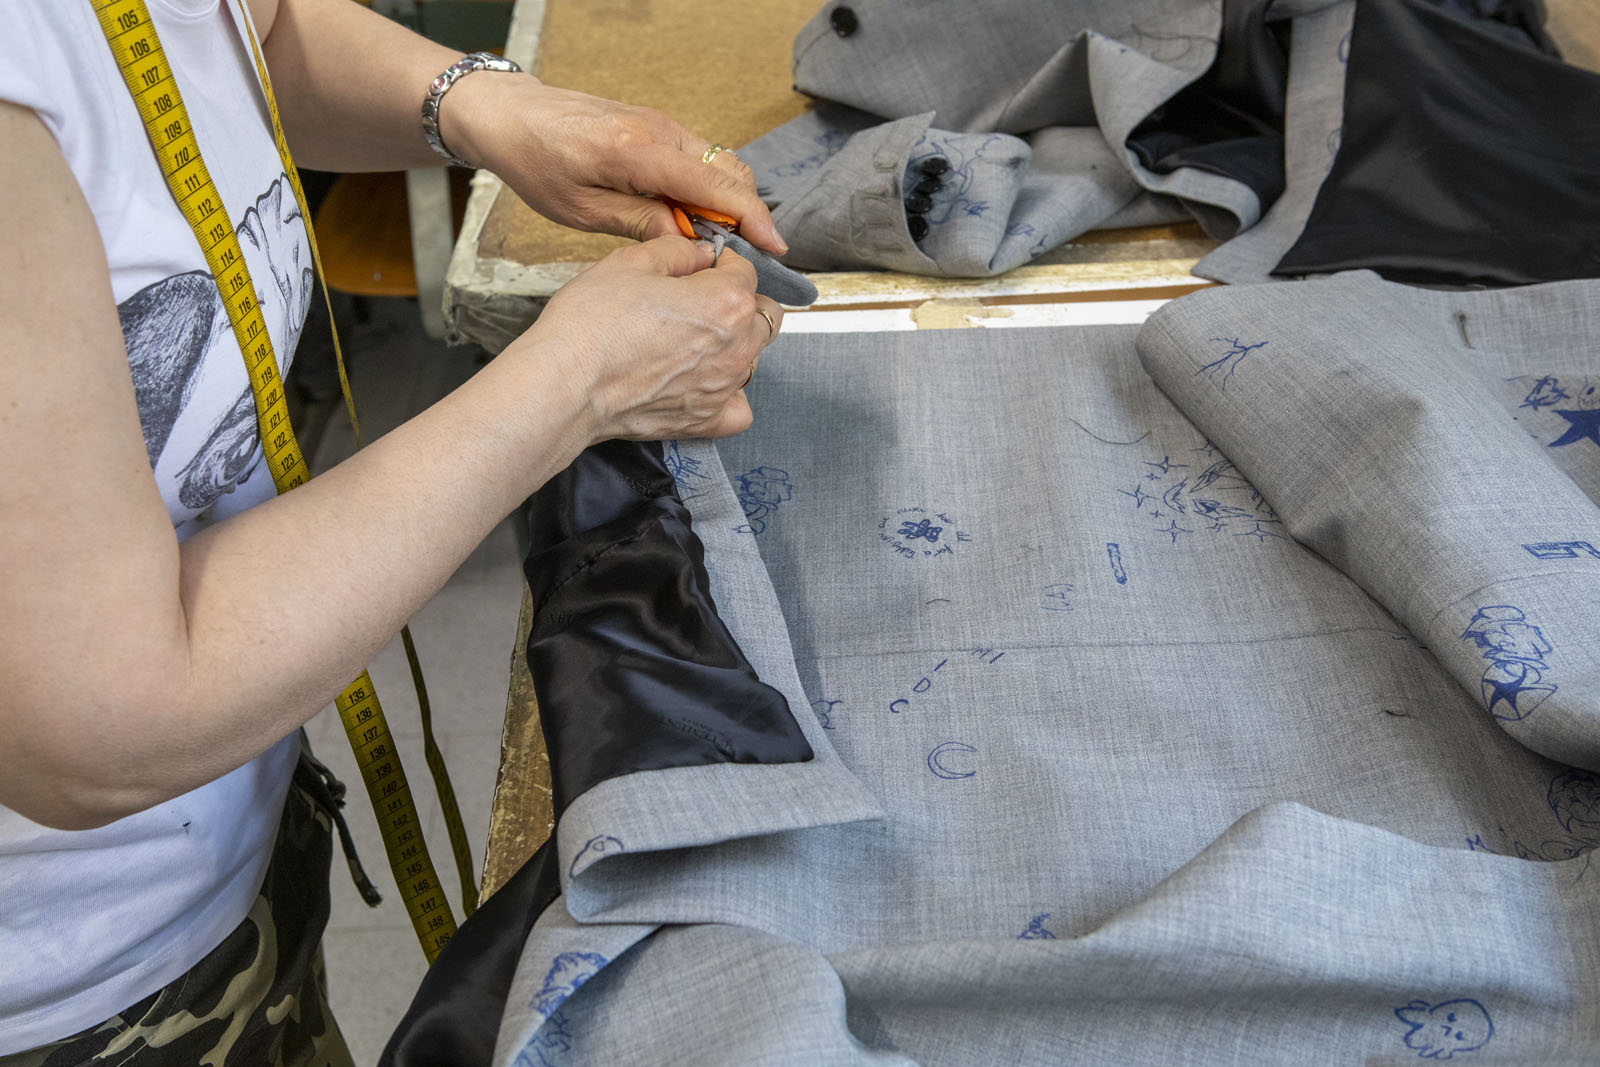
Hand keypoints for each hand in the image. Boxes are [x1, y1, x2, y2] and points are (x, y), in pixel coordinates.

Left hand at [444, 75, 787, 255]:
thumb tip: (686, 242)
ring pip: (718, 164)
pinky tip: (689, 217)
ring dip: (725, 203)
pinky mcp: (657, 127)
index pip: (717, 186)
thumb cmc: (538, 161)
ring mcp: (662, 124)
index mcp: (641, 151)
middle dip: (745, 214)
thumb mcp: (582, 210)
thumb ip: (639, 224)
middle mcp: (661, 130)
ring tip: (713, 242)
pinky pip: (698, 159)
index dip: (752, 218)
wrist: (513, 115)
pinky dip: (707, 189)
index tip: (774, 247)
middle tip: (742, 255)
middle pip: (730, 172)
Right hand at [514, 235, 783, 442]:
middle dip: (740, 302)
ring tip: (691, 342)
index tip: (696, 267)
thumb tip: (700, 253)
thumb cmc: (593, 321)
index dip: (719, 263)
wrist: (566, 384)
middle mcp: (738, 347)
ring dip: (734, 345)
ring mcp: (724, 388)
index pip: (744, 270)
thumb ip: (678, 249)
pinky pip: (739, 408)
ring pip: (752, 358)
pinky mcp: (705, 421)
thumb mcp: (631, 261)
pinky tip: (704, 383)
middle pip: (762, 315)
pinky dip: (730, 395)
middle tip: (698, 301)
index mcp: (728, 301)